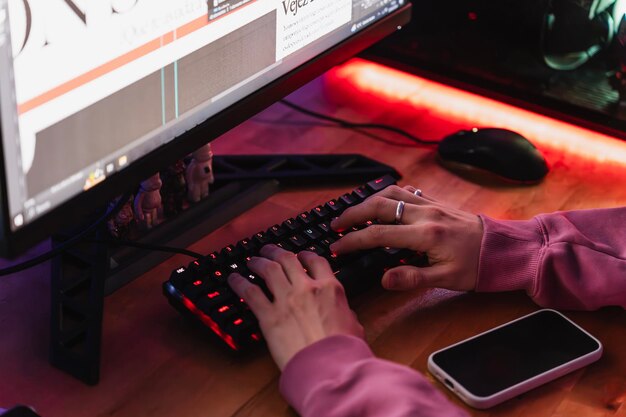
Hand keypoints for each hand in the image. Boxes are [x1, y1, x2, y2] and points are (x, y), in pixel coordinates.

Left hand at [228, 245, 363, 369]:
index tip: (300, 256)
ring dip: (258, 262)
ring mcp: (286, 300)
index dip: (305, 255)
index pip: (316, 261)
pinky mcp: (269, 316)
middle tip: (268, 251)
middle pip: (287, 259)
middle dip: (276, 252)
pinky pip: (250, 293)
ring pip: (268, 269)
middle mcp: (306, 288)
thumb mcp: (353, 325)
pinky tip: (233, 279)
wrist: (329, 368)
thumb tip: (343, 312)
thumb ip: (344, 312)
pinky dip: (239, 283)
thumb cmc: (344, 351)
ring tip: (252, 261)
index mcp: (330, 288)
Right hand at [330, 185, 482, 291]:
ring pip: (392, 193)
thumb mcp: (447, 280)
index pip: (379, 234)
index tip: (336, 247)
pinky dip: (389, 194)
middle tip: (335, 224)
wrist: (504, 249)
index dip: (353, 240)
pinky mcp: (437, 203)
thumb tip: (384, 279)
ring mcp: (431, 205)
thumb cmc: (478, 267)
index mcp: (427, 235)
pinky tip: (383, 202)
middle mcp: (426, 214)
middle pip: (379, 206)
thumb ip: (413, 278)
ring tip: (353, 212)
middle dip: (353, 214)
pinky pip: (408, 191)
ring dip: (368, 200)